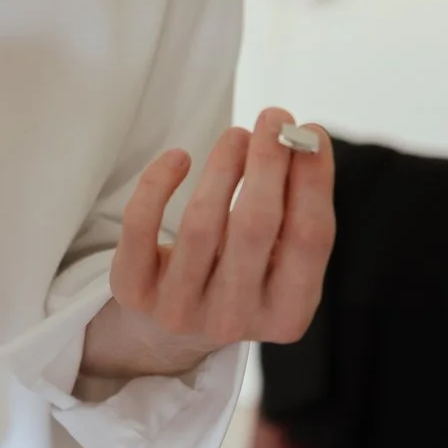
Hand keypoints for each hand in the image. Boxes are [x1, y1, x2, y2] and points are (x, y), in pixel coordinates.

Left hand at [81, 109, 335, 381]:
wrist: (172, 331)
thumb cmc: (240, 279)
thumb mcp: (279, 265)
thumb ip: (296, 215)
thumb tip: (303, 140)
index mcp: (286, 314)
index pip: (310, 239)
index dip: (314, 179)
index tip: (312, 132)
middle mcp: (233, 319)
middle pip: (254, 225)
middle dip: (267, 162)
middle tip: (274, 117)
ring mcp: (179, 309)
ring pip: (201, 222)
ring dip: (223, 165)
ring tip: (237, 134)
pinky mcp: (133, 291)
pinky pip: (141, 225)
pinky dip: (159, 182)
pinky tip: (179, 157)